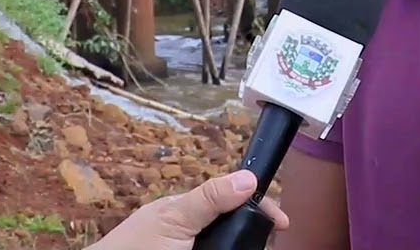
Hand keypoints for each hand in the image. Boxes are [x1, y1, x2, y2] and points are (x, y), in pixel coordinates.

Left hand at [88, 170, 288, 249]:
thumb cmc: (136, 247)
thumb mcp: (176, 218)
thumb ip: (210, 198)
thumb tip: (249, 177)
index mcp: (193, 212)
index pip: (236, 202)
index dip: (261, 209)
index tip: (283, 222)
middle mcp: (198, 232)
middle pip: (239, 228)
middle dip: (257, 234)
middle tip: (272, 241)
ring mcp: (199, 247)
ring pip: (233, 243)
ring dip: (248, 244)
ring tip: (262, 245)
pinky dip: (237, 249)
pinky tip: (249, 248)